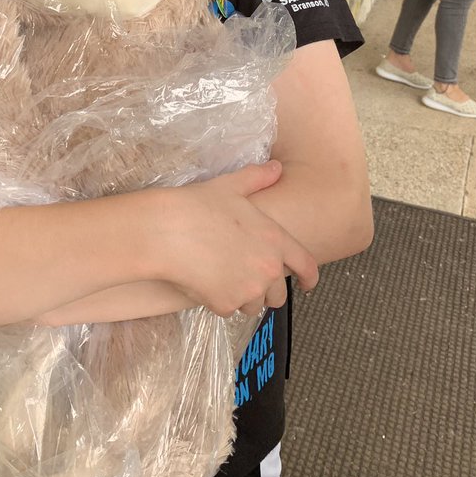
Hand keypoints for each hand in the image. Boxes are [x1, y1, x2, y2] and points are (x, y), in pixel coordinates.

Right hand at [158, 162, 318, 317]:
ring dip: (243, 296)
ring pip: (253, 304)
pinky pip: (228, 309)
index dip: (309, 277)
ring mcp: (248, 290)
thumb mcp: (230, 186)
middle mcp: (268, 268)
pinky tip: (205, 281)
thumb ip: (258, 178)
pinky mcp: (226, 305)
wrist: (165, 232)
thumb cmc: (197, 205)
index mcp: (275, 239)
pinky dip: (220, 300)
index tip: (307, 285)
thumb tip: (276, 167)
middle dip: (267, 290)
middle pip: (279, 294)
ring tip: (223, 276)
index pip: (306, 265)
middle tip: (248, 278)